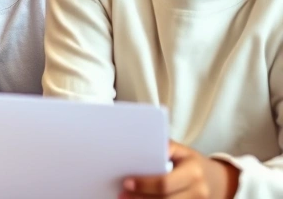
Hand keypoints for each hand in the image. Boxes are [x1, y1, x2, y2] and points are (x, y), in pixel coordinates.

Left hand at [121, 141, 239, 198]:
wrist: (219, 181)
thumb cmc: (192, 163)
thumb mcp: (182, 151)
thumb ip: (165, 148)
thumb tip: (141, 146)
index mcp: (194, 172)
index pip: (165, 183)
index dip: (144, 184)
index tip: (126, 183)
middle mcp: (198, 192)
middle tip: (121, 195)